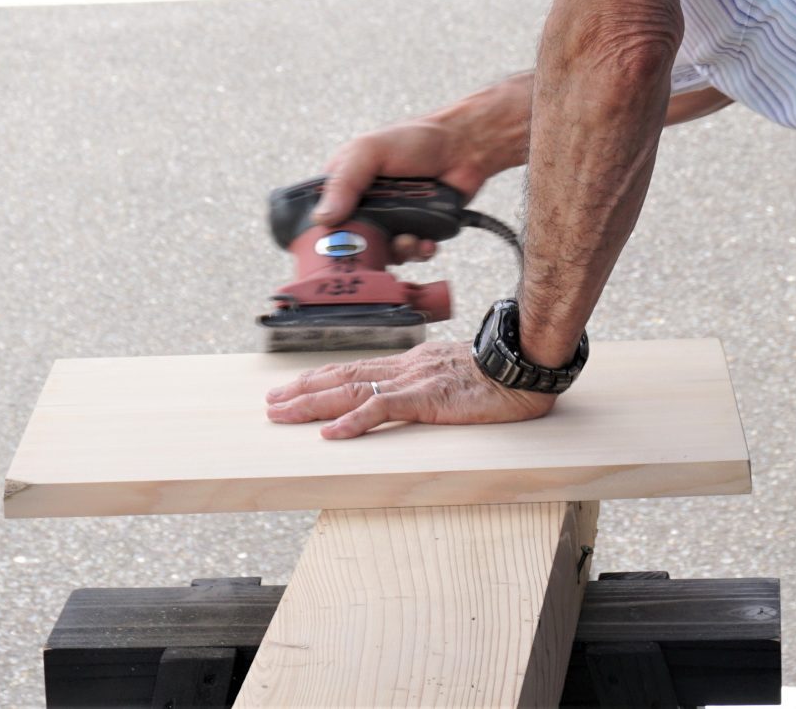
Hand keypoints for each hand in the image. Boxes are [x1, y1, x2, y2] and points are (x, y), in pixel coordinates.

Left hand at [264, 340, 557, 438]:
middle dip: (303, 390)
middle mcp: (406, 367)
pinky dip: (352, 421)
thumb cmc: (502, 373)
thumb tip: (422, 394)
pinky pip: (381, 409)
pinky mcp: (427, 397)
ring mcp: (414, 380)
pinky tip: (329, 434)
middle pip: (343, 376)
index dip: (322, 378)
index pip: (357, 369)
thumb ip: (435, 382)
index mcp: (413, 363)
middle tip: (270, 402)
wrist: (526, 362)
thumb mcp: (460, 375)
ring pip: (351, 389)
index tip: (293, 387)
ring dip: (312, 403)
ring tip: (281, 413)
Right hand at [314, 117, 503, 261]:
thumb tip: (323, 218)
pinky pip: (412, 252)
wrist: (464, 145)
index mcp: (346, 184)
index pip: (325, 217)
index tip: (340, 242)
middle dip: (369, 247)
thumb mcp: (370, 150)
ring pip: (384, 252)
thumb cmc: (415, 139)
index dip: (330, 233)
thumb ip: (345, 181)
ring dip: (398, 251)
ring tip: (410, 239)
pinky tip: (426, 242)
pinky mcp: (418, 228)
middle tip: (381, 243)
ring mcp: (392, 218)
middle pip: (355, 241)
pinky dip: (419, 251)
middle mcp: (367, 203)